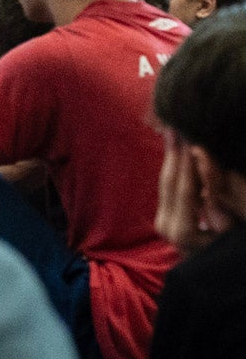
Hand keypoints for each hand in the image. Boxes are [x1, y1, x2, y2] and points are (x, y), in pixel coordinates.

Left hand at [156, 134, 232, 252]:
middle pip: (171, 182)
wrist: (217, 271)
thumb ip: (220, 199)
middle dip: (176, 152)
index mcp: (183, 232)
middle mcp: (167, 227)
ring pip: (166, 182)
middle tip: (177, 124)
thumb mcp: (232, 227)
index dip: (189, 161)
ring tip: (174, 129)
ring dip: (172, 155)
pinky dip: (173, 166)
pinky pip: (168, 187)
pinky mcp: (164, 218)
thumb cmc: (231, 250)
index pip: (186, 188)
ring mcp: (162, 223)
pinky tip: (176, 148)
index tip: (193, 137)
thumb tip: (206, 165)